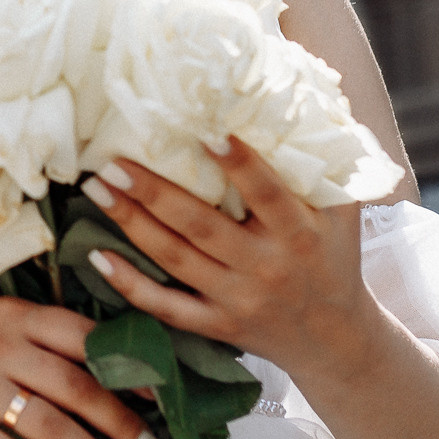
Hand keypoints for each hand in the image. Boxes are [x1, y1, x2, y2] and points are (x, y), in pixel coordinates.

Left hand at [77, 138, 373, 382]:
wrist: (336, 339)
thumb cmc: (333, 259)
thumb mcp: (342, 213)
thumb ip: (324, 165)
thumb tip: (305, 99)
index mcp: (300, 233)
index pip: (268, 195)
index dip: (240, 165)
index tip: (206, 133)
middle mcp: (266, 267)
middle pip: (202, 226)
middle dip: (153, 193)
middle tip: (111, 163)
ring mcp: (239, 299)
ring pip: (177, 260)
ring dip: (132, 224)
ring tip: (97, 189)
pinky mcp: (217, 326)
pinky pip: (167, 308)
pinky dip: (130, 285)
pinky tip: (98, 257)